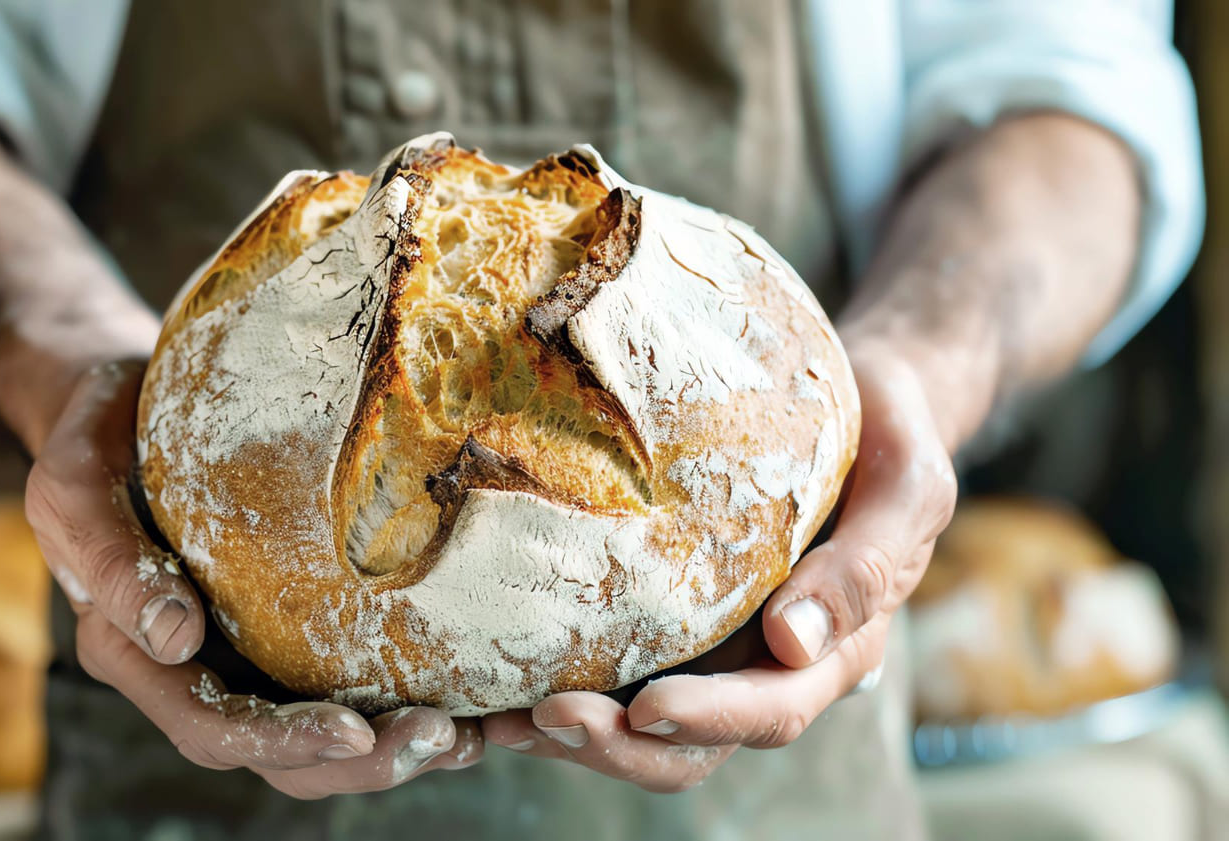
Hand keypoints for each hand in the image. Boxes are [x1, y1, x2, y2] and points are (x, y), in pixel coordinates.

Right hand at [24, 361, 481, 798]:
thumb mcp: (72, 486)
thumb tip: (174, 639)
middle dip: (362, 761)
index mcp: (137, 656)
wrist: (120, 400)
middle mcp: (198, 671)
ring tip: (467, 737)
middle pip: (282, 756)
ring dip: (394, 747)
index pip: (213, 728)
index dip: (283, 743)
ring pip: (323, 733)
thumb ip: (109, 563)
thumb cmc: (92, 437)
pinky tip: (466, 694)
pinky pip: (349, 676)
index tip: (353, 733)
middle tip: (440, 739)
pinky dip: (402, 695)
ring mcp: (249, 651)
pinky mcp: (291, 622)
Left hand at [481, 346, 954, 791]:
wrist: (865, 397)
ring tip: (501, 720)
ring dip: (575, 734)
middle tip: (543, 719)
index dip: (711, 719)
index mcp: (834, 649)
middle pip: (690, 742)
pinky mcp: (669, 615)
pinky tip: (498, 684)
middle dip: (618, 745)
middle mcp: (766, 664)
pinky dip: (559, 681)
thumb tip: (795, 644)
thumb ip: (866, 565)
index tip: (649, 709)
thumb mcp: (908, 487)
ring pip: (641, 723)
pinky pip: (614, 665)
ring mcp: (712, 646)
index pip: (772, 707)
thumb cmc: (891, 432)